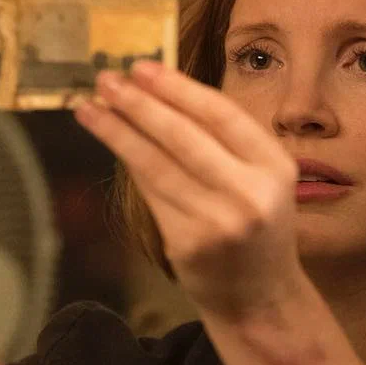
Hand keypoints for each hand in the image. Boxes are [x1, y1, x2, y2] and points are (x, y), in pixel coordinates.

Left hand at [74, 62, 301, 318]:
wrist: (260, 297)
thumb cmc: (255, 226)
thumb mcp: (261, 178)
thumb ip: (224, 141)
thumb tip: (161, 92)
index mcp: (275, 166)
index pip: (221, 114)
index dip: (177, 88)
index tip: (142, 67)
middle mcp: (250, 193)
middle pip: (183, 136)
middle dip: (139, 103)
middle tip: (107, 79)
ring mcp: (218, 221)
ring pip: (157, 164)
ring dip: (118, 131)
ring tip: (90, 108)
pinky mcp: (188, 243)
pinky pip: (151, 194)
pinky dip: (128, 163)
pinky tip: (109, 141)